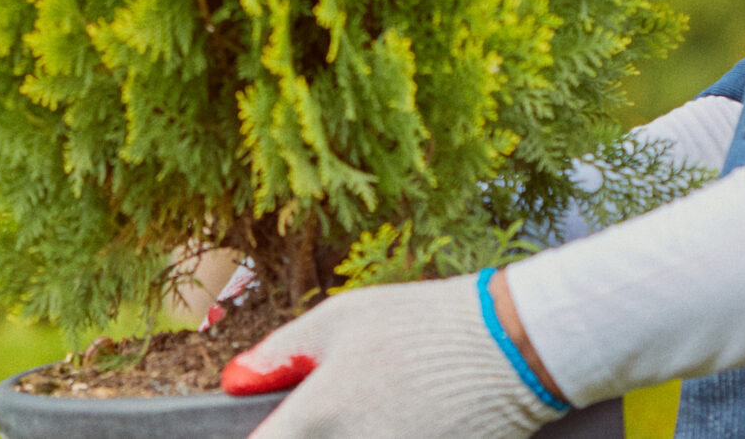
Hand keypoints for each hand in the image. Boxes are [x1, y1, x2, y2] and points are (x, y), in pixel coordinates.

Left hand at [225, 275, 562, 438]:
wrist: (511, 348)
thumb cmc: (419, 324)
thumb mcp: (341, 318)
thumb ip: (281, 353)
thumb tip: (233, 382)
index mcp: (321, 411)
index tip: (262, 431)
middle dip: (307, 438)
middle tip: (339, 411)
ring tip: (378, 409)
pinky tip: (408, 421)